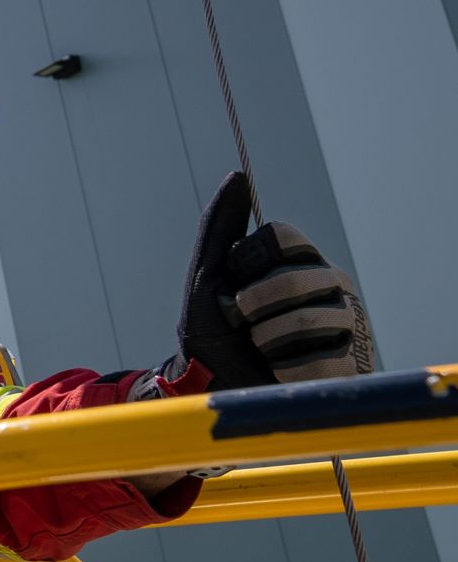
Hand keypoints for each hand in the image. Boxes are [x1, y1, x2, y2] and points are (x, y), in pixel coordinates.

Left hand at [165, 170, 373, 390]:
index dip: (249, 259)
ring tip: (261, 347)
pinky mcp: (354, 363)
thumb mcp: (207, 275)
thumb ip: (220, 226)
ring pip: (309, 319)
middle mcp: (331, 283)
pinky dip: (282, 369)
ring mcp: (348, 322)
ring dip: (265, 339)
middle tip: (242, 319)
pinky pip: (319, 361)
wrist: (215, 386)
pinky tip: (279, 371)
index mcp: (300, 259)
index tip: (235, 276)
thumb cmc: (212, 329)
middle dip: (252, 304)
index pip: (285, 235)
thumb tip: (238, 175)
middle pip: (295, 277)